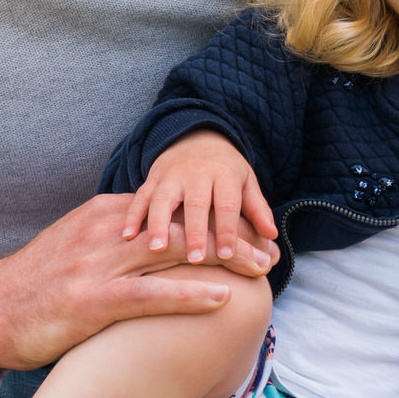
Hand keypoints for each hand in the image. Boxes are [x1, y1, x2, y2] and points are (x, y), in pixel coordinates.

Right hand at [0, 193, 274, 373]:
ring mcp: (97, 264)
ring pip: (173, 254)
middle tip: (269, 251)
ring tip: (261, 270)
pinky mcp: (90, 299)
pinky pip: (150, 294)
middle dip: (231, 236)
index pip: (171, 211)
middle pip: (182, 226)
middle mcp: (105, 232)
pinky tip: (223, 297)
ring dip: (224, 260)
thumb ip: (114, 241)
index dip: (216, 221)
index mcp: (103, 216)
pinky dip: (189, 294)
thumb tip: (152, 245)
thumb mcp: (76, 249)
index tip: (251, 233)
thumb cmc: (37, 288)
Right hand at [121, 130, 276, 264]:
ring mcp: (170, 175)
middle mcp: (196, 174)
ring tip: (156, 248)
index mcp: (224, 175)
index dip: (227, 230)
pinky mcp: (151, 178)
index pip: (227, 205)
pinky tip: (127, 235)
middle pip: (195, 204)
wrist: (196, 138)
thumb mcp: (246, 183)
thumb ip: (257, 209)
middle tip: (194, 259)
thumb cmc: (226, 171)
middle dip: (194, 232)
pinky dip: (132, 215)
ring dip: (158, 224)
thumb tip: (272, 236)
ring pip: (163, 200)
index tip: (225, 255)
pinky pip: (140, 197)